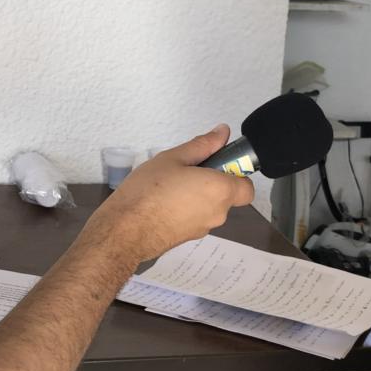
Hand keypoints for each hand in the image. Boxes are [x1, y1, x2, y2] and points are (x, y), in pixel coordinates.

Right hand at [89, 125, 254, 262]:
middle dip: (212, 182)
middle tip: (186, 170)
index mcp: (220, 190)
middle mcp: (218, 213)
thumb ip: (203, 145)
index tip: (216, 163)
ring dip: (197, 196)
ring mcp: (203, 228)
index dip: (235, 174)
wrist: (124, 231)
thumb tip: (222, 132)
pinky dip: (186, 209)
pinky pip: (195, 218)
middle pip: (226, 196)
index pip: (246, 187)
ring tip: (169, 185)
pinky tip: (162, 201)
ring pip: (209, 207)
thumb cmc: (148, 191)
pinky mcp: (188, 238)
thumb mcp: (174, 158)